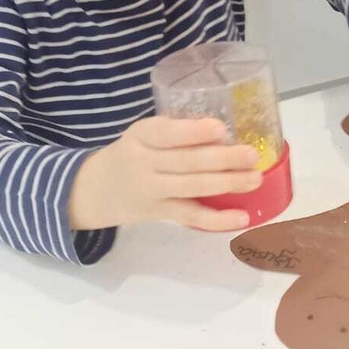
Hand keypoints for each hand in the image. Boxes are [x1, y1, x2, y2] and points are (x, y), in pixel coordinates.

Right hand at [69, 117, 261, 232]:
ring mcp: (152, 192)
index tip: (220, 128)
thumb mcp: (142, 135)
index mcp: (140, 136)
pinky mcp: (160, 214)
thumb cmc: (132, 154)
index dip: (193, 132)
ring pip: (192, 189)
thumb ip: (175, 132)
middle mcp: (143, 163)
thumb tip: (228, 131)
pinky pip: (191, 217)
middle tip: (252, 154)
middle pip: (186, 162)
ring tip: (255, 178)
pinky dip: (217, 220)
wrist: (93, 190)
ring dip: (227, 184)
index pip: (165, 133)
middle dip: (222, 159)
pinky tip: (241, 217)